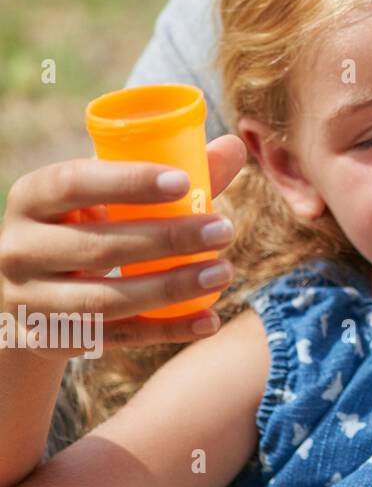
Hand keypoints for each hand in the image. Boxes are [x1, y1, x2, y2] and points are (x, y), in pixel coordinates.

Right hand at [0, 135, 247, 358]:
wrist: (32, 288)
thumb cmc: (86, 224)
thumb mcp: (108, 195)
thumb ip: (169, 174)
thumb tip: (235, 146)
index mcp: (32, 197)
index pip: (73, 183)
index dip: (128, 182)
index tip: (183, 183)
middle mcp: (19, 249)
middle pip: (98, 248)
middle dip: (169, 240)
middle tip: (224, 230)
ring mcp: (28, 300)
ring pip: (105, 300)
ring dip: (171, 288)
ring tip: (223, 273)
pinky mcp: (49, 339)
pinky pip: (114, 338)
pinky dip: (166, 330)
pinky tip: (209, 320)